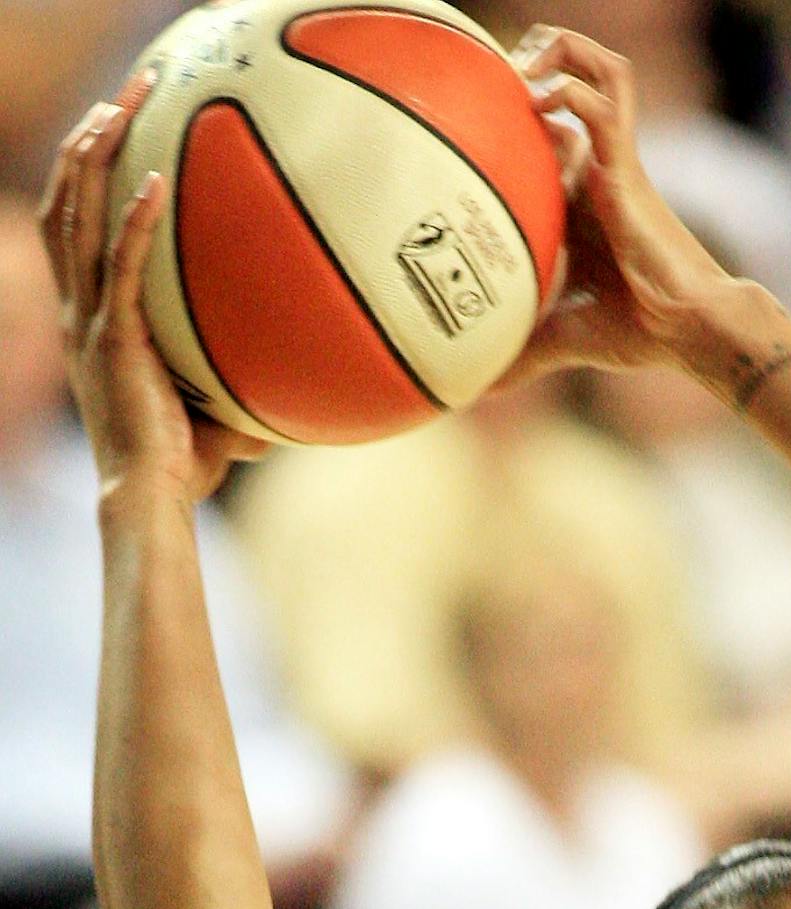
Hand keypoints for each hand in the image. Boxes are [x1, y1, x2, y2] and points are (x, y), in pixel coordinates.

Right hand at [39, 89, 257, 504]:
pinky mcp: (113, 337)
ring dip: (97, 154)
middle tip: (122, 94)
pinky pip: (120, 262)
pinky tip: (157, 179)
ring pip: (76, 216)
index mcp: (92, 320)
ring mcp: (90, 321)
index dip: (84, 176)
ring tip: (121, 106)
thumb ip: (242, 396)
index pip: (74, 230)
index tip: (114, 133)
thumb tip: (295, 401)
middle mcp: (80, 311)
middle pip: (66, 202)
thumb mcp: (214, 418)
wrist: (151, 502)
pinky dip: (134, 217)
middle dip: (88, 141)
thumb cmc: (179, 472)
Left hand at [507, 25, 753, 377]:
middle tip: (506, 72)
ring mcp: (617, 161)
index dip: (521, 112)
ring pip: (602, 69)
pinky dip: (571, 87)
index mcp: (584, 197)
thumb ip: (524, 351)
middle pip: (581, 75)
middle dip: (545, 53)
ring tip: (529, 66)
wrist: (691, 330)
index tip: (482, 120)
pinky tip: (540, 100)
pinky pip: (605, 102)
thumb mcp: (566, 336)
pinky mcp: (628, 166)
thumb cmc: (642, 332)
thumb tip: (475, 392)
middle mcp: (600, 167)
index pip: (552, 128)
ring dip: (565, 49)